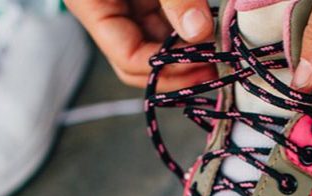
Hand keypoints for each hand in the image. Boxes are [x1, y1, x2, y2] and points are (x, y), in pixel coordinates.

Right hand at [64, 0, 215, 89]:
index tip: (205, 64)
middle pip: (138, 63)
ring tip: (220, 51)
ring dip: (187, 53)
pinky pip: (164, 24)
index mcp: (91, 4)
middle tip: (217, 69)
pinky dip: (188, 31)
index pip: (127, 58)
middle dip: (178, 72)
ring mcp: (124, 4)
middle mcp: (105, 10)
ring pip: (155, 45)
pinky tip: (211, 33)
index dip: (167, 68)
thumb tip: (199, 33)